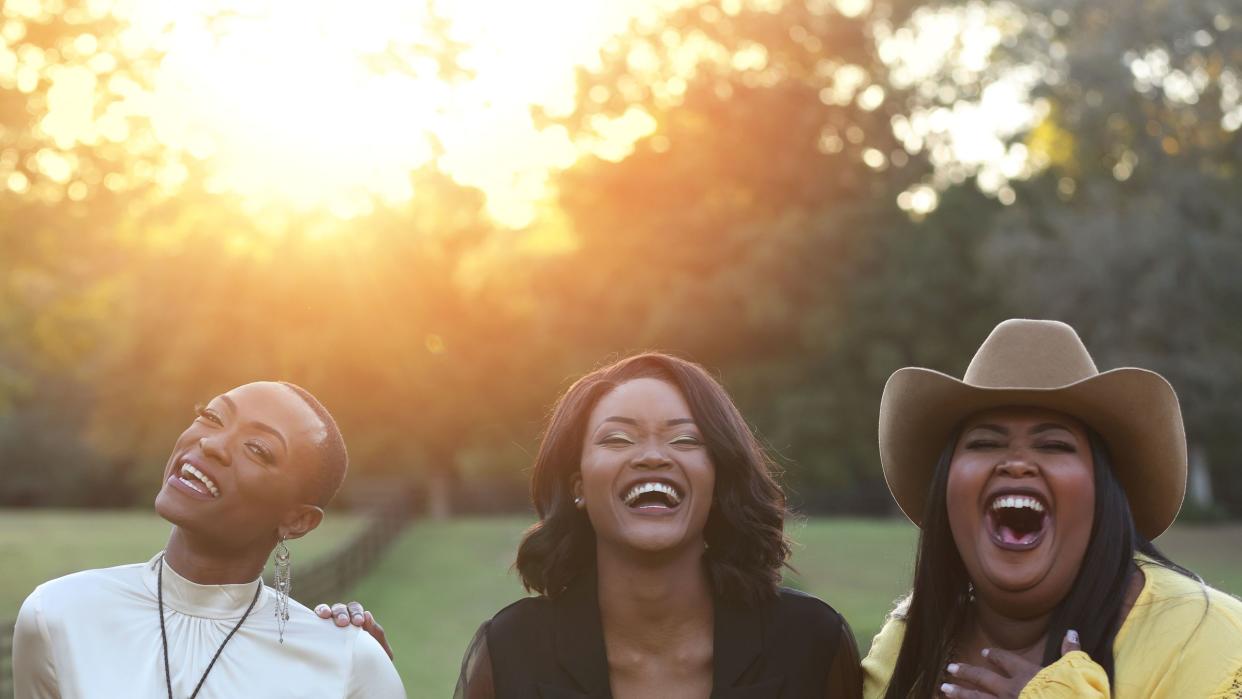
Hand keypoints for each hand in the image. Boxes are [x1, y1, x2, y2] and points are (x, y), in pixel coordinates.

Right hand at [315, 600, 393, 659]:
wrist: (360, 679)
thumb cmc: (370, 662)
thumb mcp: (379, 649)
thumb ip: (377, 632)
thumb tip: (367, 614)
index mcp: (358, 621)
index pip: (356, 610)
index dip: (356, 613)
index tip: (359, 623)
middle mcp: (344, 620)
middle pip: (342, 608)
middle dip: (343, 613)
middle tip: (343, 623)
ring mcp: (330, 624)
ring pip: (329, 611)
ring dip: (328, 610)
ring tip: (326, 616)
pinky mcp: (319, 631)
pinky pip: (316, 618)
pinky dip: (318, 613)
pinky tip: (319, 616)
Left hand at [940, 629, 1080, 697]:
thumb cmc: (1071, 690)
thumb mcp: (1074, 670)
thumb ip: (1069, 652)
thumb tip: (1071, 632)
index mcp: (1026, 674)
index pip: (1006, 660)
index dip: (995, 656)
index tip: (984, 653)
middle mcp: (1010, 688)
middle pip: (982, 678)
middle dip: (966, 672)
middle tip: (951, 668)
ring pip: (975, 697)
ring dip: (959, 692)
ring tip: (944, 687)